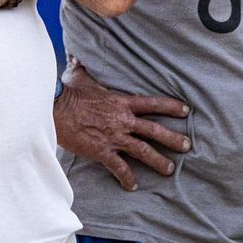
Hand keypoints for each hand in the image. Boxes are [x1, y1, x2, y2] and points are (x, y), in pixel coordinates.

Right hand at [54, 58, 190, 191]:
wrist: (55, 110)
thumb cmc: (68, 93)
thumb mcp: (80, 77)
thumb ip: (83, 68)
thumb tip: (76, 56)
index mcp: (122, 103)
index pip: (153, 103)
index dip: (171, 107)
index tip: (186, 110)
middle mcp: (123, 121)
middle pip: (155, 130)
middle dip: (173, 139)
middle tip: (187, 146)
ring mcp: (114, 137)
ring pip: (143, 151)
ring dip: (158, 161)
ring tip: (169, 170)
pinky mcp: (103, 152)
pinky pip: (119, 168)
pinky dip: (127, 178)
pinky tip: (133, 186)